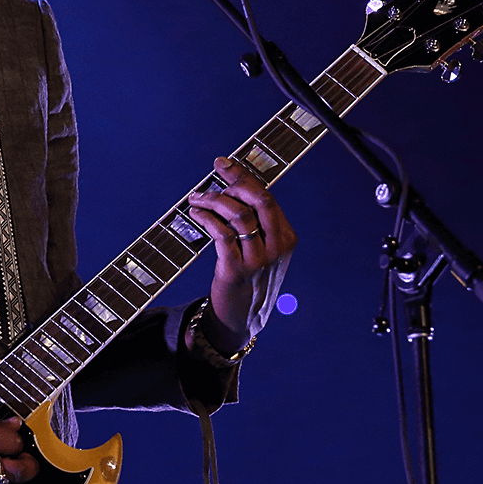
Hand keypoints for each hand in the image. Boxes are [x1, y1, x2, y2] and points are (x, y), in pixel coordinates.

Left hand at [187, 156, 296, 352]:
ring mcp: (258, 260)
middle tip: (215, 169)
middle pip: (259, 200)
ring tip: (196, 198)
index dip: (245, 177)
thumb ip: (255, 224)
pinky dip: (207, 219)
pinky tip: (196, 214)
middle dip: (235, 179)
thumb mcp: (262, 251)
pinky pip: (221, 235)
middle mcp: (277, 248)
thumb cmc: (249, 280)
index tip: (225, 163)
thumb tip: (231, 188)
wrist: (242, 320)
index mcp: (286, 238)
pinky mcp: (236, 271)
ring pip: (238, 215)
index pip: (267, 198)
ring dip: (214, 200)